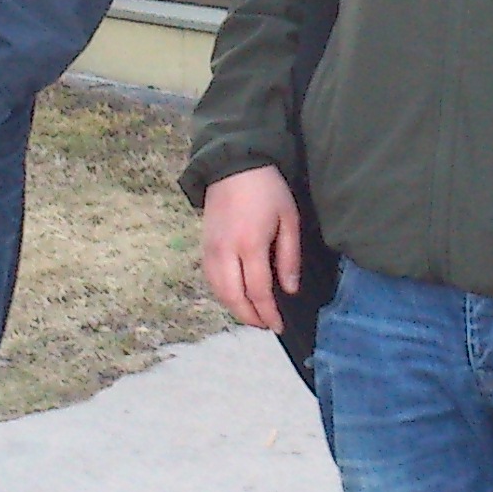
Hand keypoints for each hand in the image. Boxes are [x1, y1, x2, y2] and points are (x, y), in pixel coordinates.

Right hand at [199, 166, 305, 332]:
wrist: (233, 166)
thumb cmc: (267, 190)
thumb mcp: (288, 219)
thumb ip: (289, 257)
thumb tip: (289, 289)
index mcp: (250, 244)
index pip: (258, 291)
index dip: (268, 313)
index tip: (279, 326)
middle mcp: (225, 251)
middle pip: (233, 297)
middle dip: (250, 317)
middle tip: (266, 325)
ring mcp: (210, 249)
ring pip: (218, 291)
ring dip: (234, 308)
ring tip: (253, 315)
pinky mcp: (203, 245)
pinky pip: (210, 279)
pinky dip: (223, 294)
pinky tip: (237, 296)